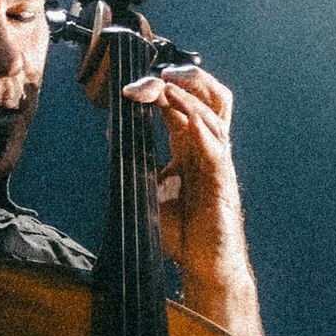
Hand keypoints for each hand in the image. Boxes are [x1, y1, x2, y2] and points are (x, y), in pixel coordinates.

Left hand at [86, 54, 244, 285]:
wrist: (201, 264)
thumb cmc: (180, 230)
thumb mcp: (149, 186)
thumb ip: (136, 159)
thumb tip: (113, 131)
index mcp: (191, 147)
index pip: (182, 104)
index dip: (161, 88)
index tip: (133, 84)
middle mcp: (208, 149)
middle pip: (212, 98)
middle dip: (191, 78)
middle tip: (164, 71)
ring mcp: (218, 163)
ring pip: (214, 116)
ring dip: (189, 98)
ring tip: (167, 86)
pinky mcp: (222, 182)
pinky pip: (216, 149)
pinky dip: (201, 129)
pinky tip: (186, 118)